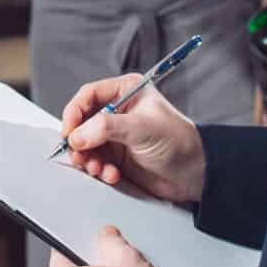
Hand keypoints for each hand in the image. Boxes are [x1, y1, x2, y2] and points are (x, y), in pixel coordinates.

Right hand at [57, 75, 207, 203]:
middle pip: (82, 122)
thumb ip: (107, 128)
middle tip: (81, 154)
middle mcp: (118, 112)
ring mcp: (116, 136)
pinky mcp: (117, 157)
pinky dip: (99, 170)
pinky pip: (95, 161)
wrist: (196, 174)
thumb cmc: (180, 142)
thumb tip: (78, 134)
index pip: (88, 96)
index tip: (70, 131)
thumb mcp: (142, 128)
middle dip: (80, 141)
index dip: (74, 112)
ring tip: (98, 168)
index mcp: (126, 92)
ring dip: (88, 159)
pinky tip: (112, 174)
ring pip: (86, 145)